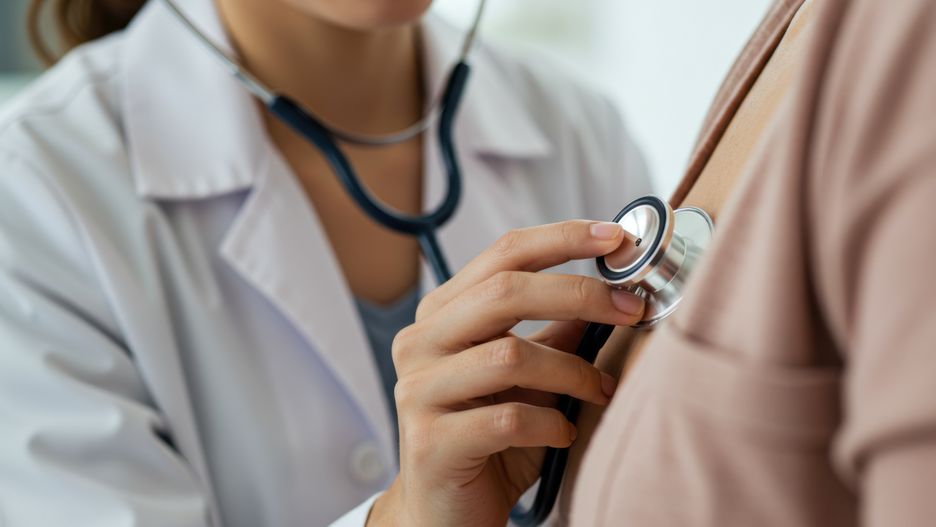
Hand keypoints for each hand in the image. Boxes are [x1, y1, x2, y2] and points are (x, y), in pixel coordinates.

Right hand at [368, 220, 644, 525]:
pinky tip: (563, 435)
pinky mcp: (430, 442)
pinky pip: (507, 420)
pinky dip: (551, 425)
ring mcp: (417, 391)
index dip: (560, 238)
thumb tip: (611, 291)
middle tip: (631, 309)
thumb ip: (554, 332)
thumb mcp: (526, 378)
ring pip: (509, 357)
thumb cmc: (487, 439)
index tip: (614, 236)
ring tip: (599, 392)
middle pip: (503, 292)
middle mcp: (419, 343)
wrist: (444, 513)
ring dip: (572, 373)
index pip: (501, 255)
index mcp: (441, 315)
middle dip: (579, 293)